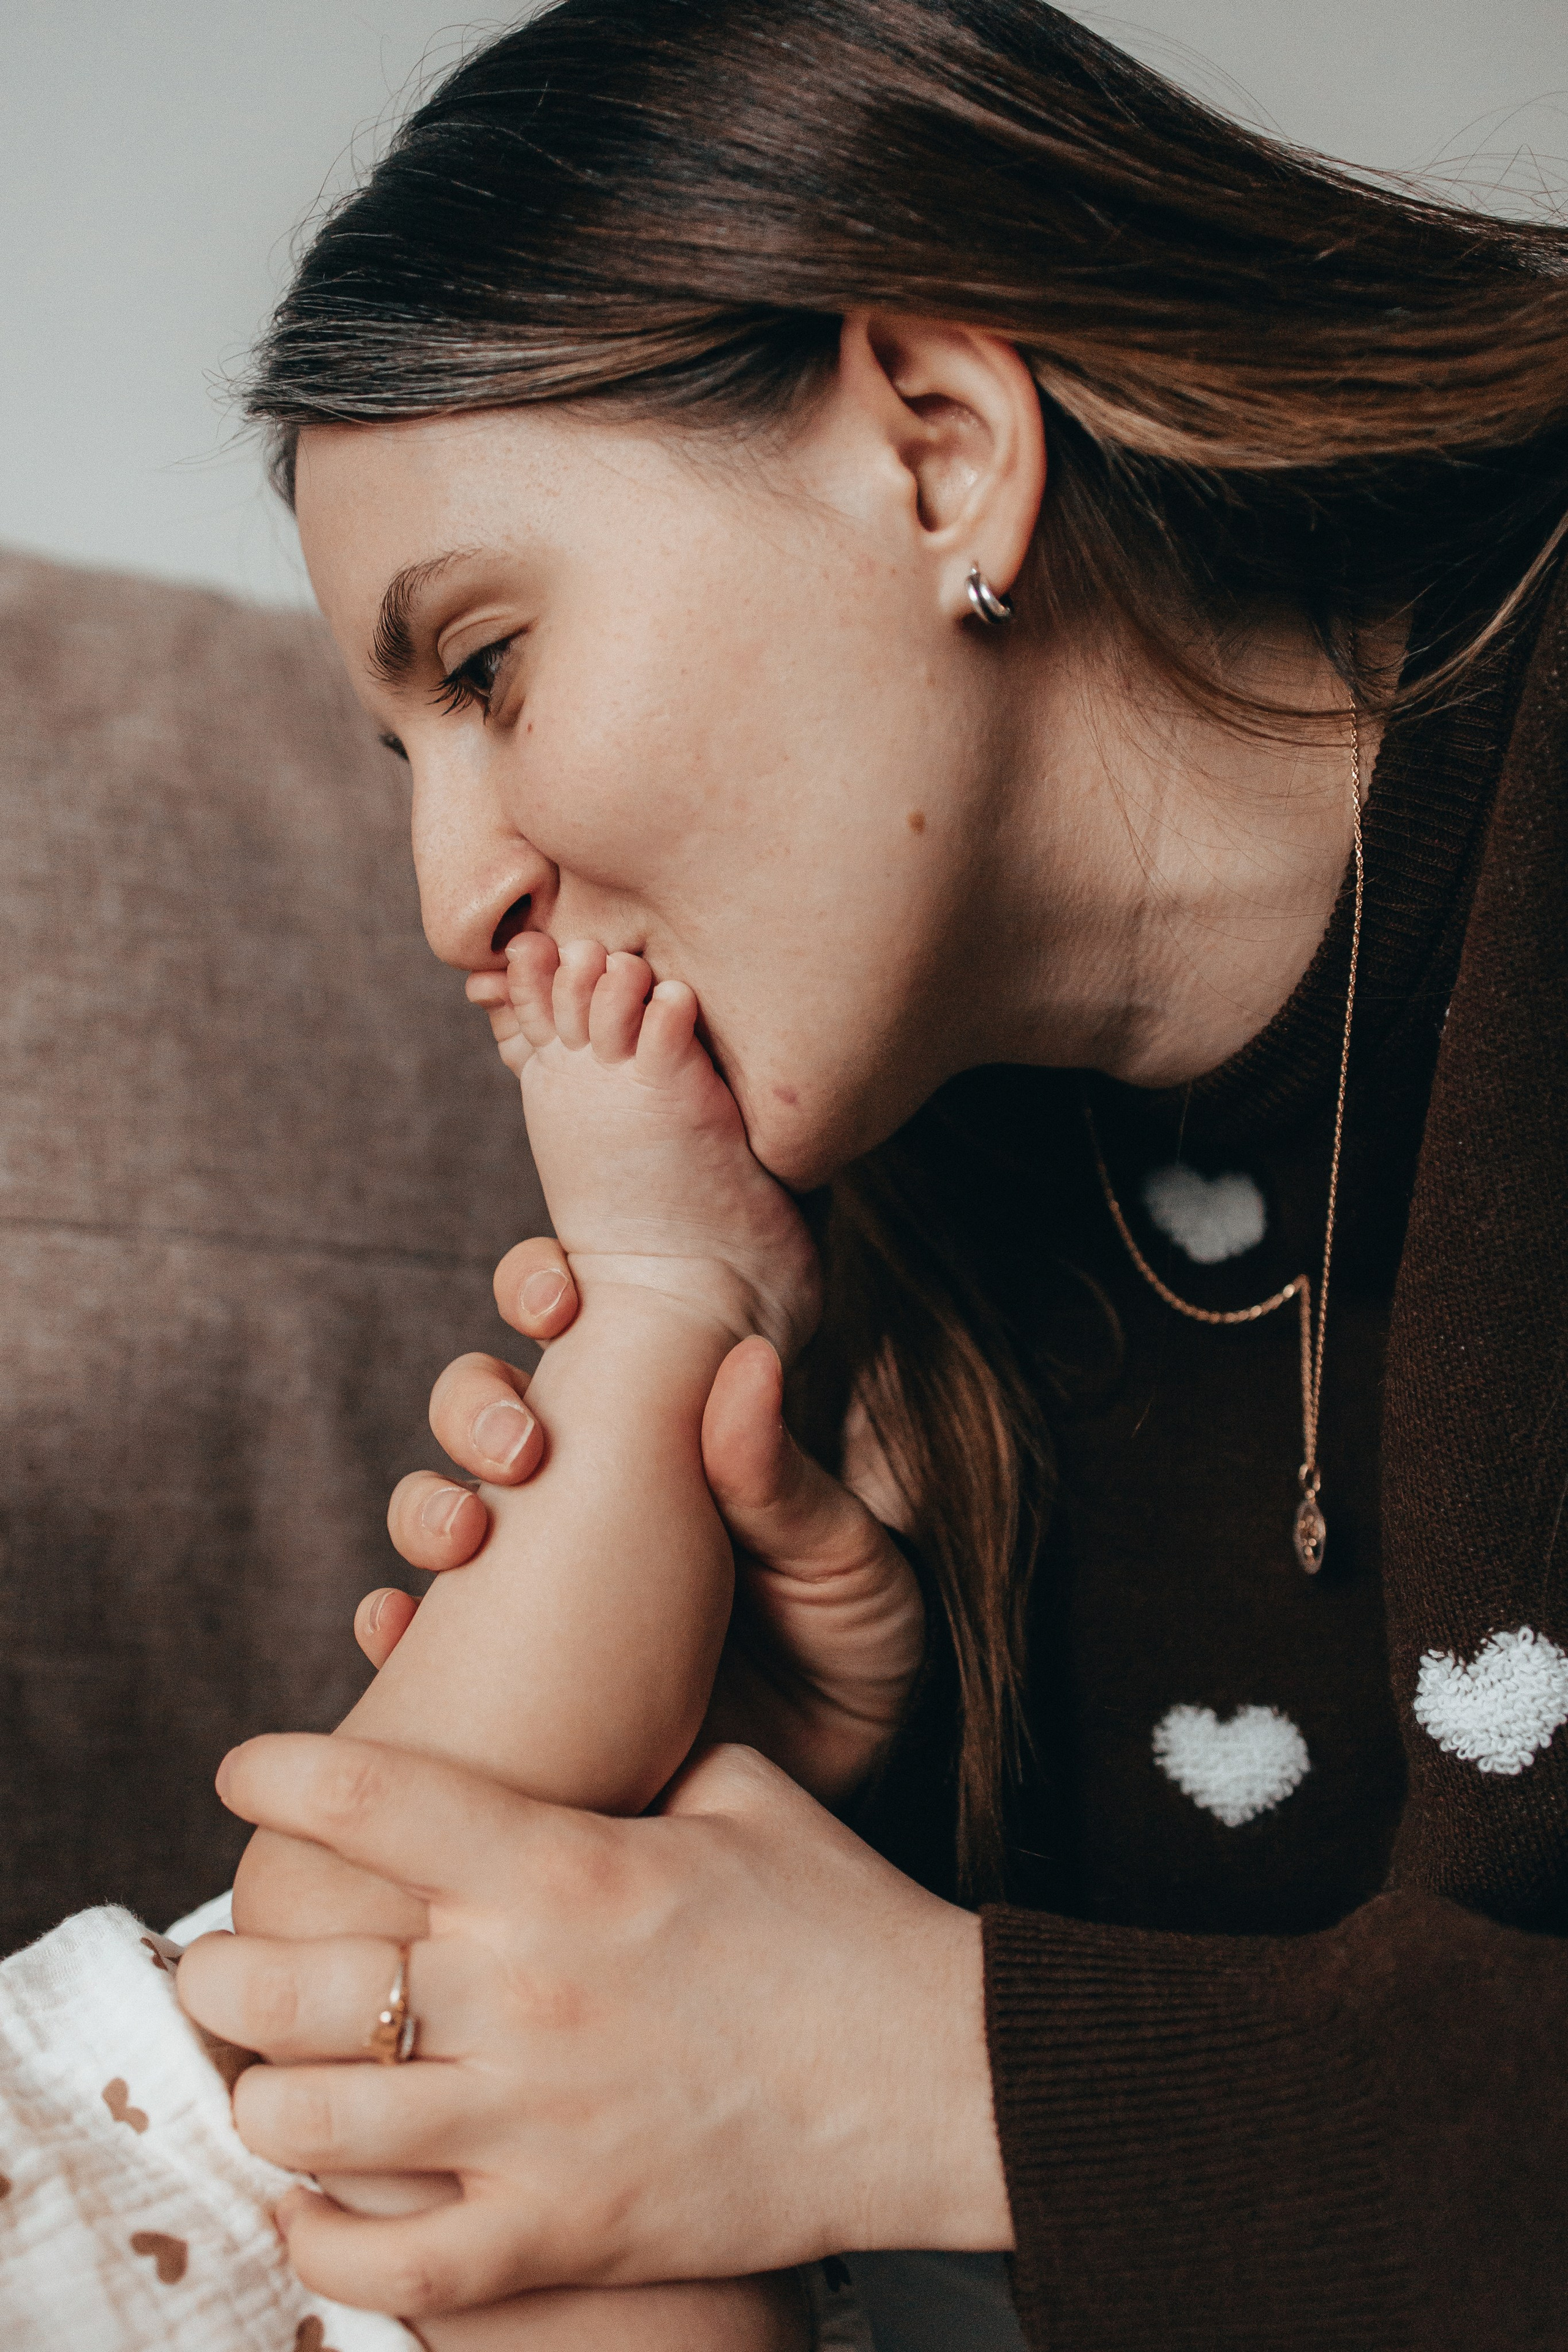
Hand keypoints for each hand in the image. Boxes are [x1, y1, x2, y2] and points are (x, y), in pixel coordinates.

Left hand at [179, 1736, 1010, 2324]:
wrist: (940, 2080)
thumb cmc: (847, 1924)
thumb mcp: (747, 1796)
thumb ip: (648, 1755)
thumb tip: (599, 1725)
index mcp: (568, 1868)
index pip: (372, 1799)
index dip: (277, 1774)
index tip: (242, 1769)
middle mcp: (527, 1991)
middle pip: (292, 1977)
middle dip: (220, 1967)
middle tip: (217, 1960)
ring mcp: (537, 2126)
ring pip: (310, 2123)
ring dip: (258, 2097)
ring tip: (260, 2078)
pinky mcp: (564, 2232)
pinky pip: (391, 2263)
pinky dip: (323, 2241)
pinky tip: (311, 2208)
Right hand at [373, 1240, 924, 1803]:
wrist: (845, 1783)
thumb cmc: (856, 1646)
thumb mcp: (849, 1560)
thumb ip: (788, 1481)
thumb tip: (749, 1363)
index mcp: (661, 1432)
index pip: (577, 1327)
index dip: (540, 1289)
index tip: (559, 1300)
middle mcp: (583, 1492)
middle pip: (485, 1411)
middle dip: (475, 1406)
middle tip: (521, 1446)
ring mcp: (536, 1584)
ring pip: (438, 1510)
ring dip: (425, 1506)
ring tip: (462, 1536)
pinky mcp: (508, 1680)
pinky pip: (421, 1647)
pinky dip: (392, 1631)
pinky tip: (399, 1631)